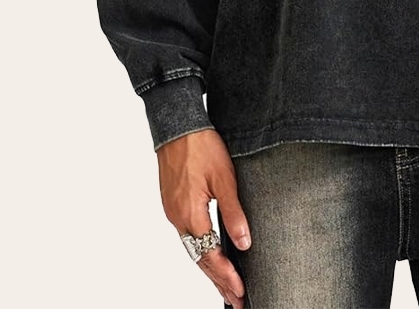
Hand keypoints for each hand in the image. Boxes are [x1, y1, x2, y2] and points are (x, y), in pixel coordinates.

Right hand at [157, 128, 250, 308]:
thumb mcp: (224, 178)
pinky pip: (188, 237)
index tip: (240, 292)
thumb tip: (244, 242)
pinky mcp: (173, 205)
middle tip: (235, 300)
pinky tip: (210, 257)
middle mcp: (178, 219)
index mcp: (191, 214)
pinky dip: (201, 252)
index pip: (210, 256)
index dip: (226, 276)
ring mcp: (173, 213)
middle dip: (219, 281)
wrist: (177, 127)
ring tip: (226, 287)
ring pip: (193, 249)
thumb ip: (234, 212)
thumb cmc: (202, 146)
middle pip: (200, 259)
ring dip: (209, 269)